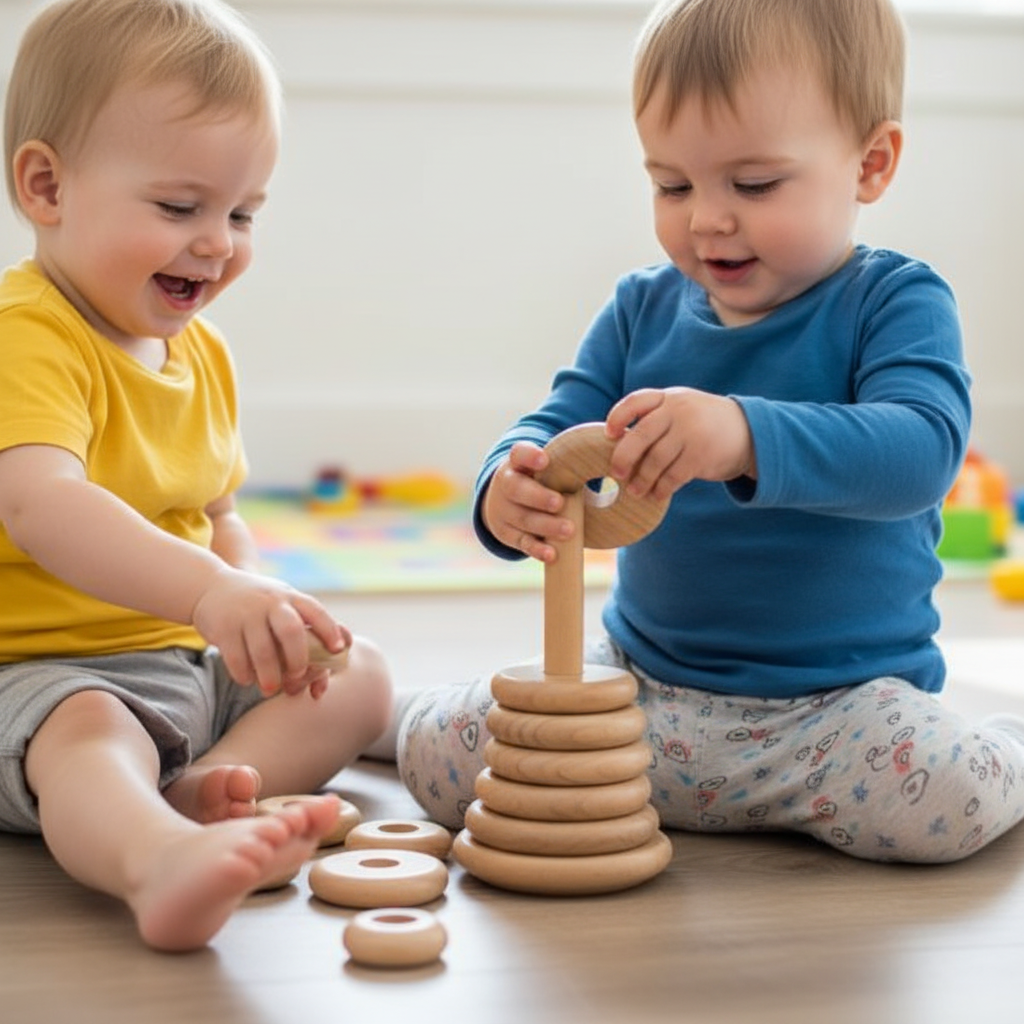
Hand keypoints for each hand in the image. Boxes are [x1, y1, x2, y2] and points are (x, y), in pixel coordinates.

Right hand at [191, 567, 350, 696]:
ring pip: (263, 650)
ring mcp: (246, 613)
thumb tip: (332, 672)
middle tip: (296, 677)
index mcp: (291, 597)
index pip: (315, 611)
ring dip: (269, 675)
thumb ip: (306, 632)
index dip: (330, 629)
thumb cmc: (259, 607)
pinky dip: (244, 674)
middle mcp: (271, 602)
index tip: (339, 649)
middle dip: (298, 659)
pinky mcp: (224, 627)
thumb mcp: (283, 607)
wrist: (210, 586)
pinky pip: (236, 657)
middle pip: (291, 631)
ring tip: (270, 689)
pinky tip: (247, 679)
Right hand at [481, 441, 572, 563]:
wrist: (503, 502)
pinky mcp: (506, 533)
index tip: (545, 460)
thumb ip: (567, 466)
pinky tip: (551, 554)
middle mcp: (505, 485)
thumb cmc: (536, 481)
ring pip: (522, 518)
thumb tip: (610, 469)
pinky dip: (537, 549)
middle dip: (539, 497)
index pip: (518, 454)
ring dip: (545, 525)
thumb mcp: (543, 468)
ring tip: (569, 530)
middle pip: (516, 489)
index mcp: (516, 463)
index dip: (529, 456)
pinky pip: (521, 542)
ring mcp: (504, 511)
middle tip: (559, 502)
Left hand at [605, 387, 755, 499]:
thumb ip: (656, 419)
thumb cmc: (703, 424)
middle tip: (616, 472)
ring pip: (655, 460)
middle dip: (624, 456)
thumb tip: (618, 446)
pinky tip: (656, 495)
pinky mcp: (701, 454)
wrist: (749, 431)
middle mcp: (678, 411)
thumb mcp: (682, 409)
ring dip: (642, 479)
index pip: (635, 401)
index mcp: (668, 397)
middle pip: (641, 434)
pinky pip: (673, 476)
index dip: (617, 417)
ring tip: (635, 491)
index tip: (608, 434)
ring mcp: (691, 432)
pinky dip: (661, 488)